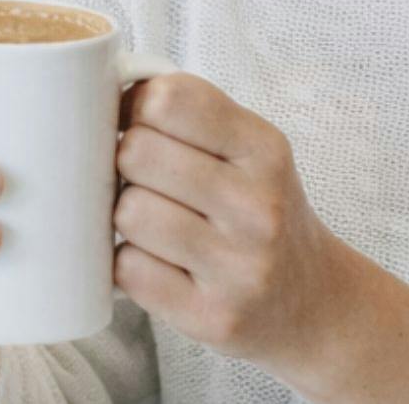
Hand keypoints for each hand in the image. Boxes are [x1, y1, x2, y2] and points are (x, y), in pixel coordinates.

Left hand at [111, 73, 357, 377]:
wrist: (314, 301)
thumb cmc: (259, 211)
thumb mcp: (248, 150)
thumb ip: (188, 113)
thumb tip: (95, 90)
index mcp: (265, 149)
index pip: (168, 99)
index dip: (135, 106)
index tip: (137, 123)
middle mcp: (259, 207)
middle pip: (135, 153)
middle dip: (125, 163)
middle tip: (146, 180)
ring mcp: (239, 268)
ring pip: (127, 213)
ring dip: (127, 218)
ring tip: (156, 225)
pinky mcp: (213, 318)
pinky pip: (128, 271)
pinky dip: (130, 265)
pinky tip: (160, 264)